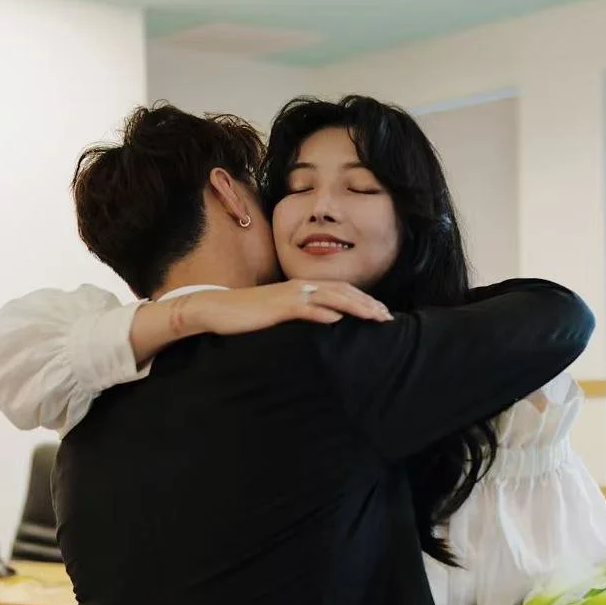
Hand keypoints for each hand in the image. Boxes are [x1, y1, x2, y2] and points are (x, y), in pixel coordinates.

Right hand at [180, 281, 392, 335]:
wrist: (218, 309)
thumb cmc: (249, 313)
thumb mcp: (281, 312)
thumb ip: (304, 312)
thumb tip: (330, 318)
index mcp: (301, 287)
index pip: (340, 289)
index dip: (363, 299)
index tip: (381, 311)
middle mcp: (299, 286)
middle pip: (342, 290)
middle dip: (367, 303)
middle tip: (387, 316)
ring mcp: (289, 295)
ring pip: (330, 296)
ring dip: (354, 305)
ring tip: (373, 316)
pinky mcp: (277, 307)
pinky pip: (303, 308)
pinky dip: (322, 312)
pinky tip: (337, 318)